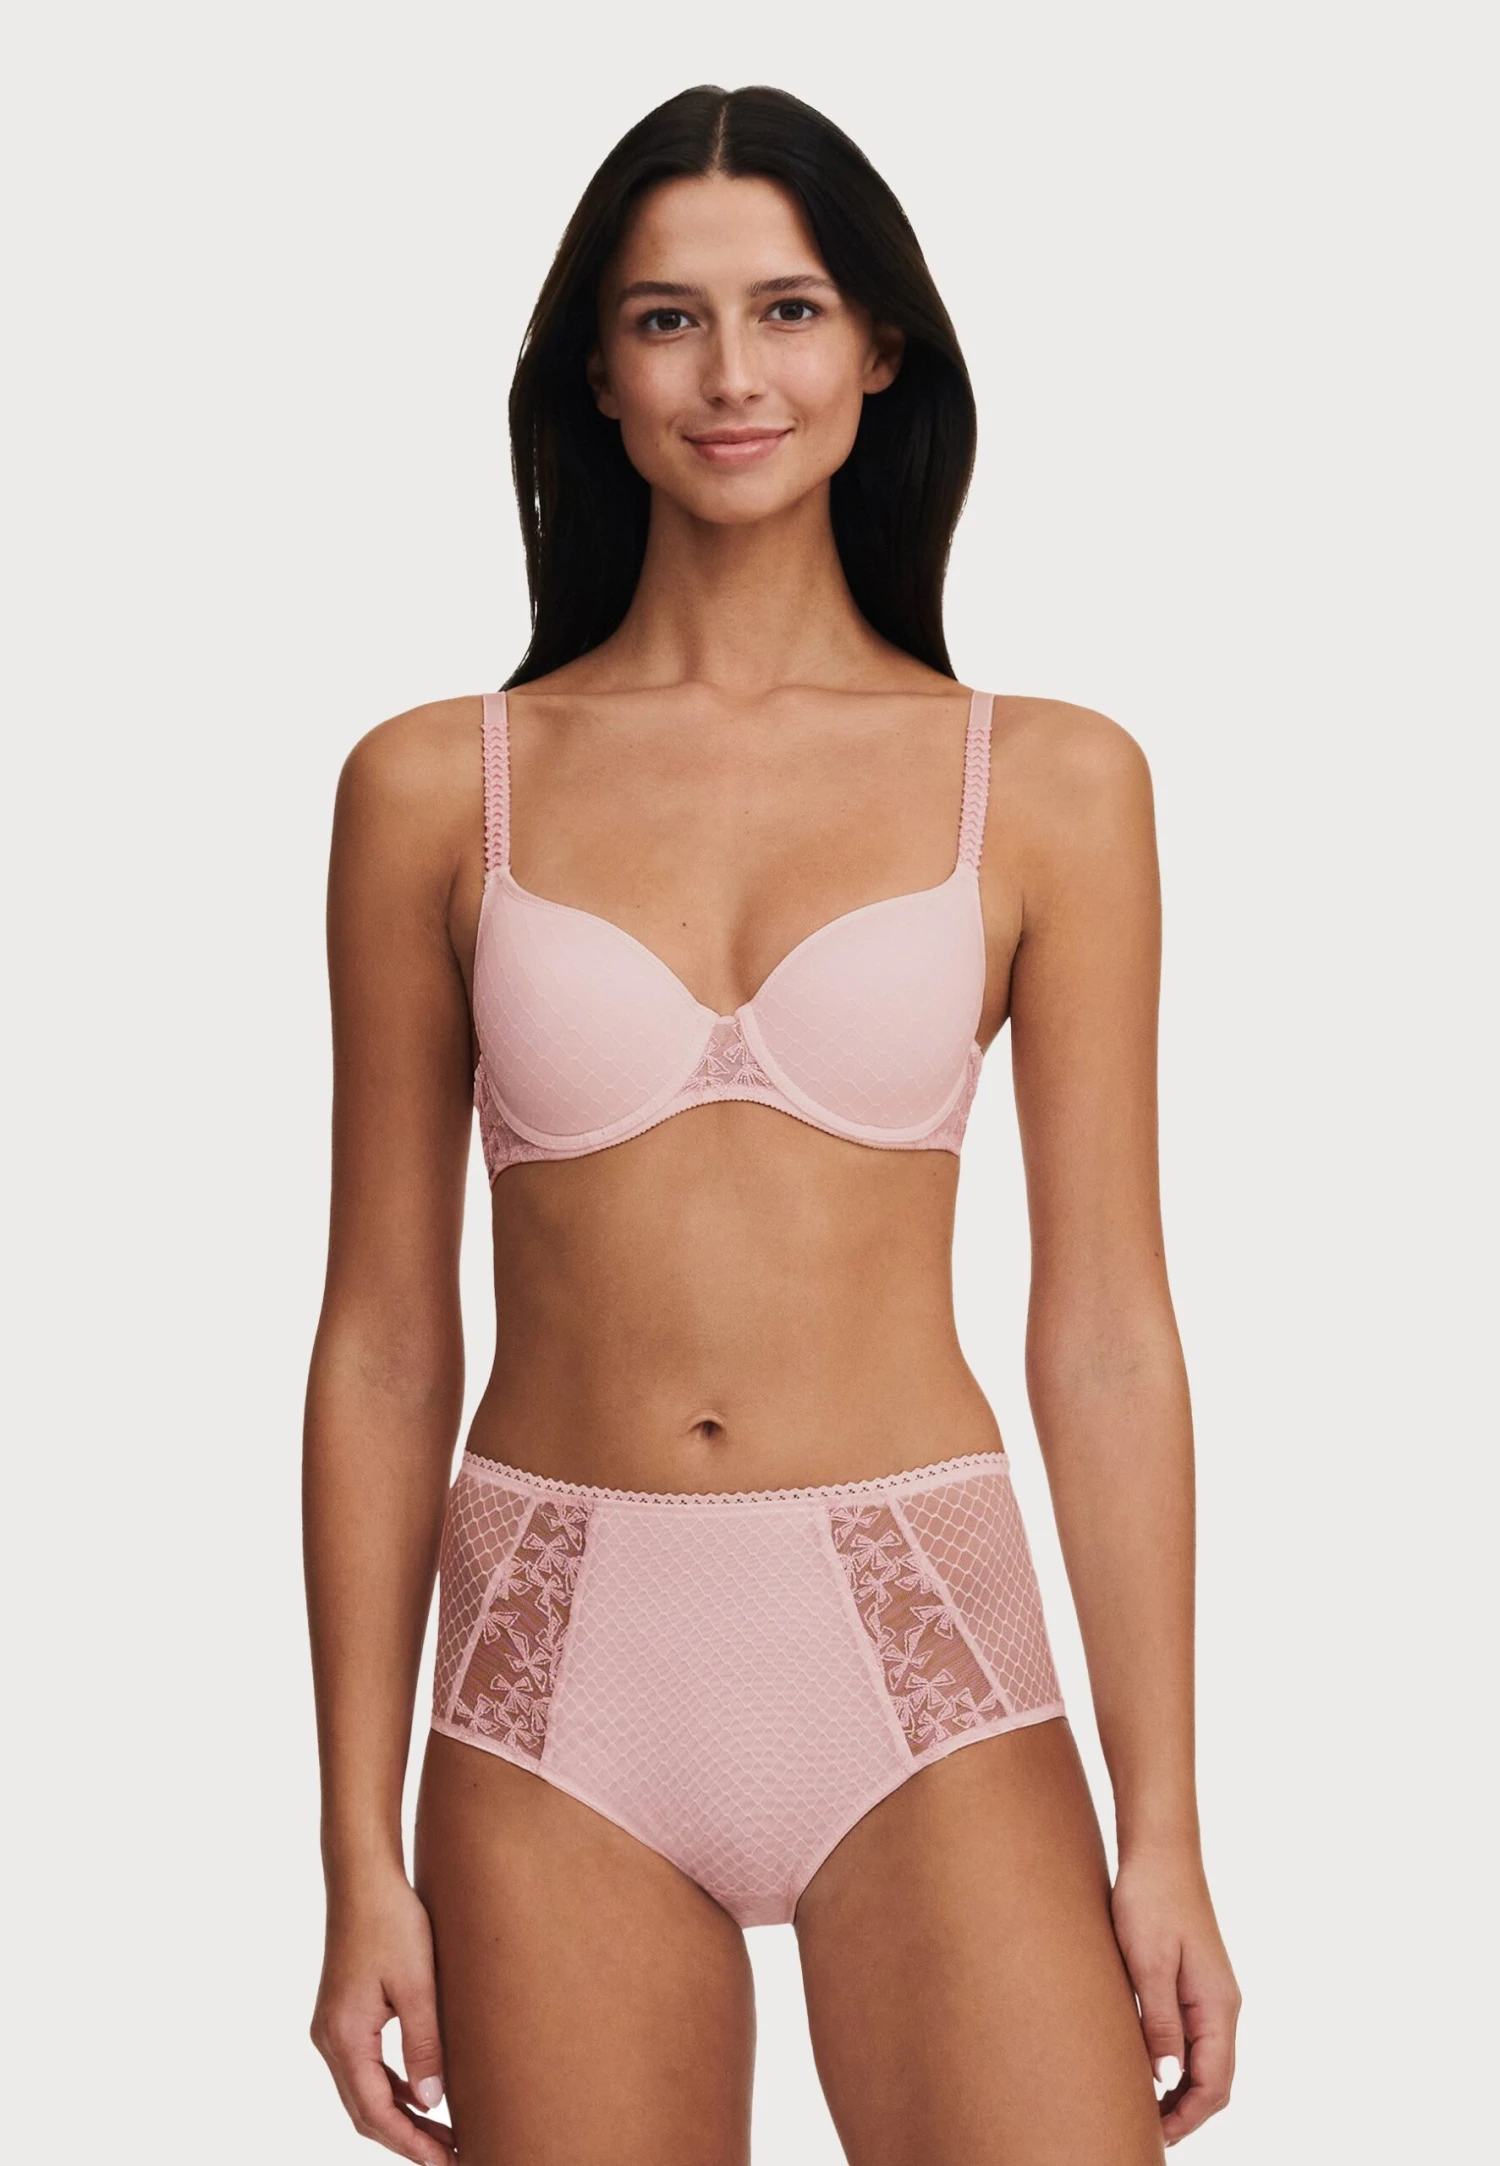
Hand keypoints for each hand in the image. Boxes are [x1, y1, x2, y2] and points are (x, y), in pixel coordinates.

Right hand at [311, 1874, 455, 2162]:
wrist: (363, 1878)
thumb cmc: (392, 1923)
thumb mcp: (418, 1986)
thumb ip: (424, 2047)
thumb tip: (433, 2104)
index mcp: (345, 2037)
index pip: (376, 2112)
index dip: (411, 2144)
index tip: (446, 2162)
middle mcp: (330, 2039)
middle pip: (365, 2111)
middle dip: (406, 2138)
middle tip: (452, 2155)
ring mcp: (332, 2028)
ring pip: (363, 2091)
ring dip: (400, 2115)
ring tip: (444, 2134)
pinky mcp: (342, 2015)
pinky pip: (365, 2067)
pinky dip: (391, 2088)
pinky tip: (422, 2092)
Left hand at [1111, 1847, 1239, 2145]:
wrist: (1158, 1848)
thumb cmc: (1150, 1899)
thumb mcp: (1148, 1962)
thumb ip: (1160, 2022)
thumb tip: (1168, 2080)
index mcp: (1217, 2005)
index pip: (1214, 2084)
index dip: (1188, 2118)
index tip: (1155, 2137)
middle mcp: (1221, 2004)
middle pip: (1213, 2079)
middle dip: (1185, 2112)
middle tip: (1144, 2129)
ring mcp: (1209, 1991)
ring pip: (1204, 2059)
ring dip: (1180, 2089)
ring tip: (1141, 2107)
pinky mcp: (1193, 1978)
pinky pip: (1193, 2035)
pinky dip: (1176, 2061)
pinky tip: (1147, 2064)